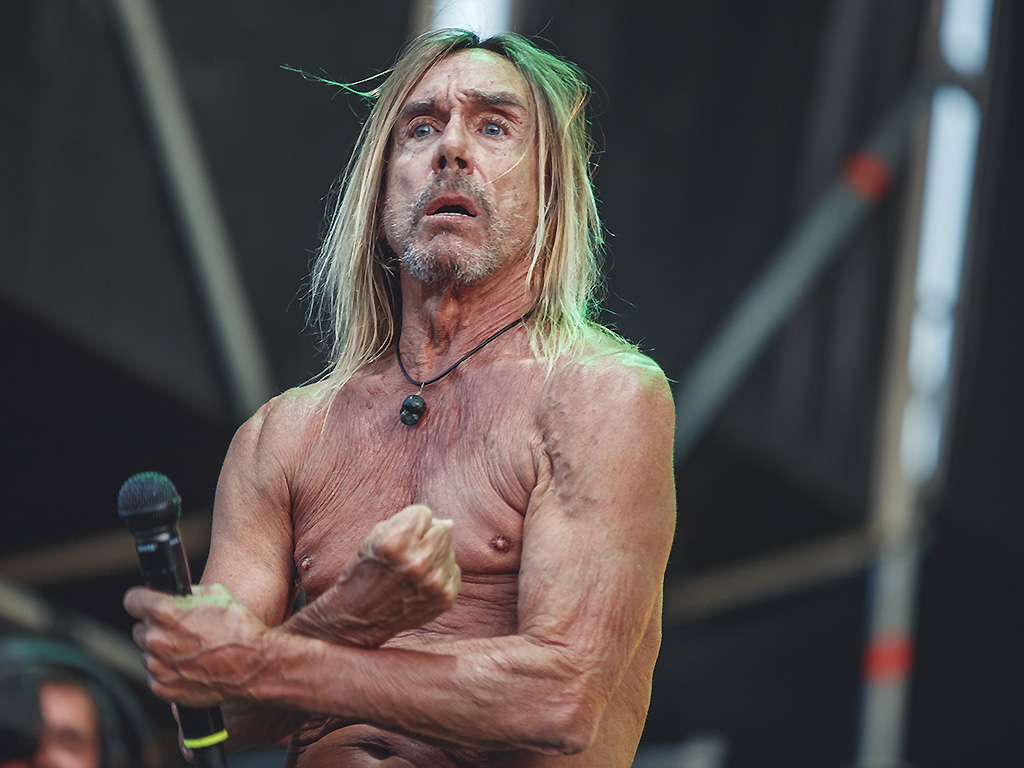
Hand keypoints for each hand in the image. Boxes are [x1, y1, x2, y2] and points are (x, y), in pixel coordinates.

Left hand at [124, 583, 270, 707]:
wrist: (253, 665)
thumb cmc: (239, 628)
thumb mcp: (217, 594)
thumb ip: (188, 594)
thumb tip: (177, 596)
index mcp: (164, 612)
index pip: (132, 600)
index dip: (141, 600)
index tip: (146, 603)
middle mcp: (155, 639)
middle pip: (140, 629)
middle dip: (156, 627)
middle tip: (181, 630)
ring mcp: (157, 666)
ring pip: (148, 653)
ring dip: (163, 651)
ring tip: (191, 650)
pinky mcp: (162, 687)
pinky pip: (156, 675)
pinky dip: (169, 671)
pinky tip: (191, 666)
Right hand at [288, 504, 460, 646]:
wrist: (358, 619)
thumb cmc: (364, 573)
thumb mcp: (374, 538)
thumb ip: (408, 523)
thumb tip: (449, 523)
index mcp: (394, 543)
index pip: (424, 513)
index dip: (410, 523)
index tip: (399, 538)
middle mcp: (417, 562)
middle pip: (442, 529)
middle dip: (426, 537)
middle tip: (408, 554)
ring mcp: (434, 582)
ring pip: (449, 549)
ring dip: (434, 556)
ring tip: (411, 572)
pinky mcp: (445, 598)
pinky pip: (454, 570)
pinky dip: (440, 574)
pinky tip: (420, 584)